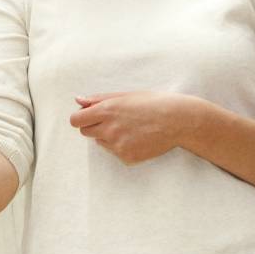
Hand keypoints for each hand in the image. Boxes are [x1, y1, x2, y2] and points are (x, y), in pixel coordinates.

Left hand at [69, 91, 193, 164]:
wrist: (178, 121)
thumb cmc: (153, 103)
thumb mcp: (125, 95)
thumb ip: (99, 99)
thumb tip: (78, 100)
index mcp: (107, 110)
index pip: (76, 120)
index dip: (81, 118)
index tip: (89, 117)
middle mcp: (109, 129)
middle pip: (85, 132)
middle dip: (94, 126)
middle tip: (114, 120)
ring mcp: (117, 145)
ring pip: (101, 142)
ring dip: (109, 136)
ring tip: (131, 128)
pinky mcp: (127, 157)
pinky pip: (115, 152)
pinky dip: (122, 146)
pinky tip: (138, 138)